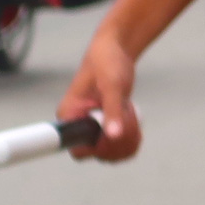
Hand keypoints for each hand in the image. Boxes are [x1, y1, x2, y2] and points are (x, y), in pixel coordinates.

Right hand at [60, 32, 142, 161]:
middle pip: (97, 154)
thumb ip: (112, 110)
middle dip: (119, 141)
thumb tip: (114, 135)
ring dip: (127, 138)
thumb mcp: (113, 85)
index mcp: (69, 116)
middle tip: (128, 116)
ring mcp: (92, 128)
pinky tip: (135, 120)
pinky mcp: (105, 127)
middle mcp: (77, 125)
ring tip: (130, 112)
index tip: (116, 133)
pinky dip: (131, 138)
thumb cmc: (108, 62)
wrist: (115, 51)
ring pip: (110, 152)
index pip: (77, 149)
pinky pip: (118, 145)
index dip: (99, 148)